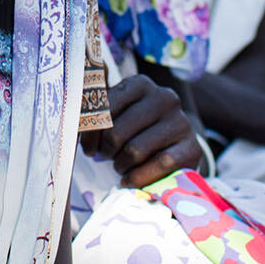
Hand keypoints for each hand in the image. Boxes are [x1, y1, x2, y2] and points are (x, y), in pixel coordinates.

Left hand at [86, 74, 204, 188]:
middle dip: (105, 151)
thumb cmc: (136, 129)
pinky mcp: (192, 148)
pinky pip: (158, 166)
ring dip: (121, 165)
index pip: (104, 107)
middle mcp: (164, 97)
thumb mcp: (117, 114)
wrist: (175, 145)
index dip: (90, 133)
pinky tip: (130, 179)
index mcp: (141, 84)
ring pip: (136, 150)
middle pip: (117, 132)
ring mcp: (181, 122)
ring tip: (120, 166)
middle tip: (104, 157)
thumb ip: (95, 110)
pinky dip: (139, 178)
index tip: (88, 148)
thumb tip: (71, 115)